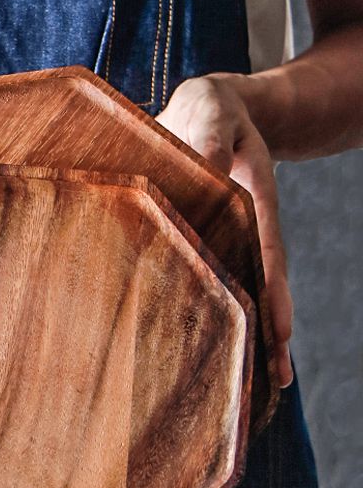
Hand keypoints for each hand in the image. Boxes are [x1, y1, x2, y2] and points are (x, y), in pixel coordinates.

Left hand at [156, 74, 293, 387]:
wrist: (214, 108)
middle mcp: (246, 223)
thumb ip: (209, 135)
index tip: (280, 332)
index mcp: (250, 197)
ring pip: (245, 286)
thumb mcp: (210, 110)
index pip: (265, 250)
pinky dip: (225, 307)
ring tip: (262, 378)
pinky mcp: (213, 236)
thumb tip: (208, 168)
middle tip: (275, 379)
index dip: (272, 291)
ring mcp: (233, 233)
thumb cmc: (209, 109)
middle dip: (269, 329)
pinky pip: (221, 275)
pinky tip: (221, 339)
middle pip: (262, 281)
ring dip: (252, 329)